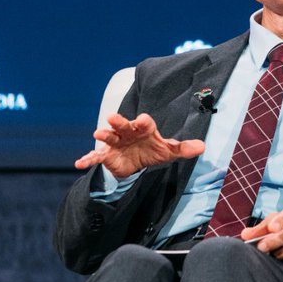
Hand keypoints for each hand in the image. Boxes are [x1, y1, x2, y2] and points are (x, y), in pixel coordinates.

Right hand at [73, 112, 204, 177]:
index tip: (144, 119)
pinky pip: (97, 156)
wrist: (138, 162)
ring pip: (109, 137)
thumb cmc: (154, 150)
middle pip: (123, 124)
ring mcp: (117, 142)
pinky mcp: (108, 155)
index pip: (145, 122)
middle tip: (112, 117)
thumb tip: (203, 147)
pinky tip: (79, 163)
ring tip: (97, 133)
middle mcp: (128, 132)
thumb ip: (184, 148)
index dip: (144, 121)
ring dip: (104, 134)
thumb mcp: (169, 151)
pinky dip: (88, 159)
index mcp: (144, 128)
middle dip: (119, 121)